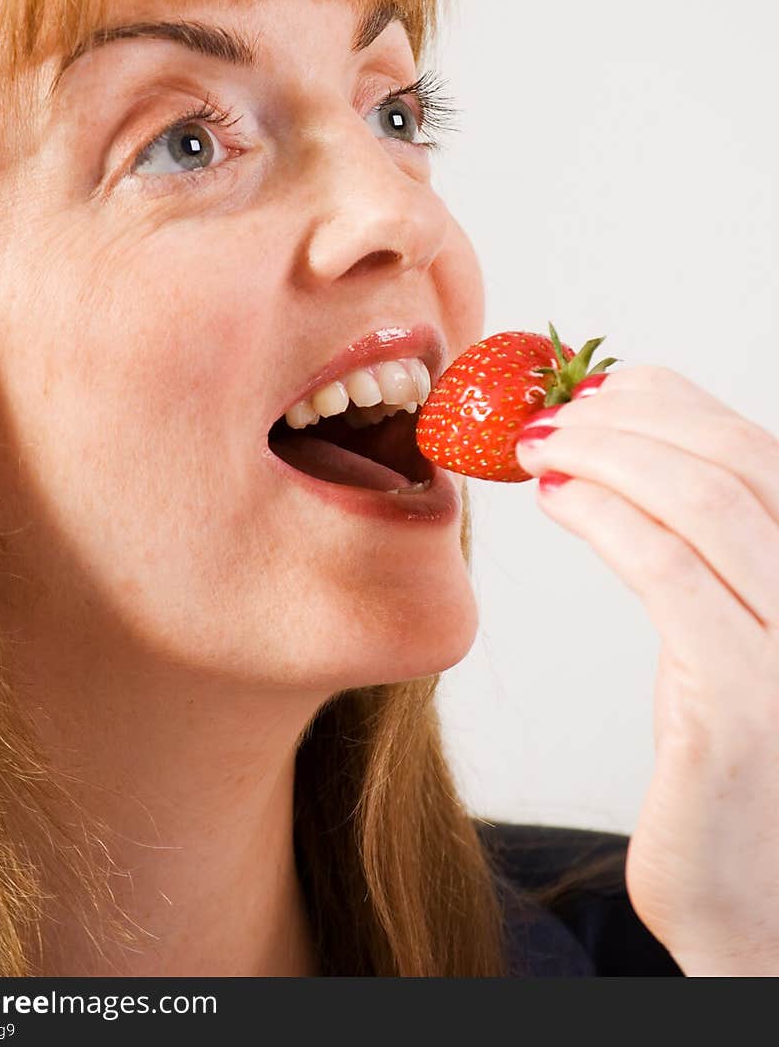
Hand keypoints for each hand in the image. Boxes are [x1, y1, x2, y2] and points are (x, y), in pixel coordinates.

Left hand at [513, 365, 778, 976]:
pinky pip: (669, 574)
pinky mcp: (744, 705)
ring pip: (704, 503)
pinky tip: (557, 499)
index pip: (758, 449)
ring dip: (606, 454)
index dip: (672, 401)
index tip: (593, 388)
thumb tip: (633, 443)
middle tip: (546, 414)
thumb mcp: (730, 631)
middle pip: (735, 460)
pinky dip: (605, 516)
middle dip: (628, 418)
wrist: (758, 902)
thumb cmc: (733, 756)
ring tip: (535, 446)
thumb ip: (707, 548)